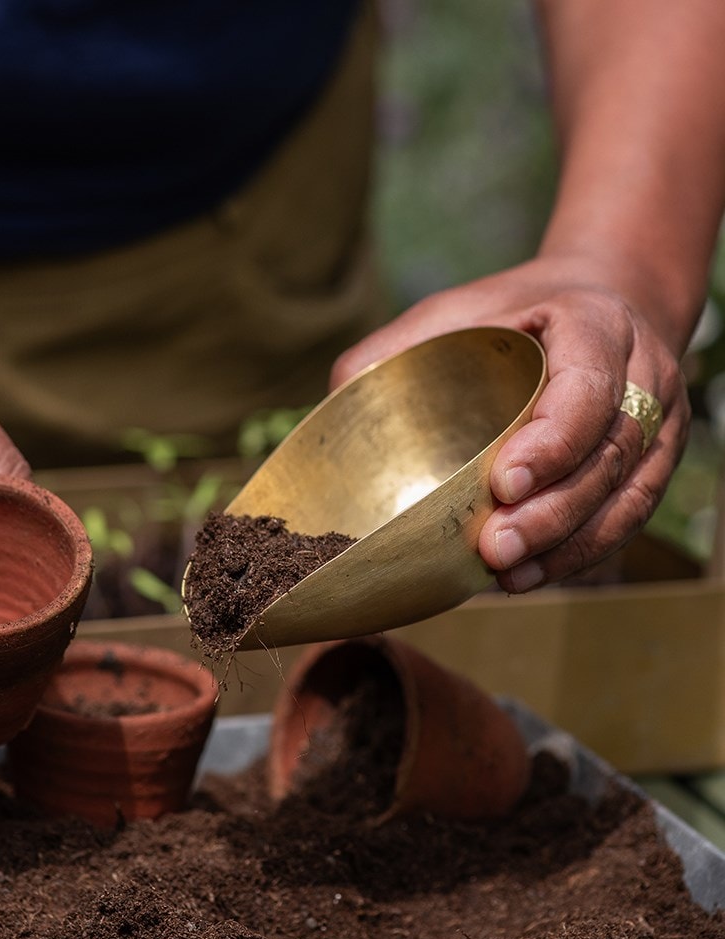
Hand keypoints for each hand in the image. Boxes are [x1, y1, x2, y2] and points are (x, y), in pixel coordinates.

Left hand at [331, 255, 689, 592]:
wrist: (595, 305)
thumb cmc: (514, 314)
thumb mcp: (457, 310)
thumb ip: (398, 346)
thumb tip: (336, 395)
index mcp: (596, 326)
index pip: (589, 388)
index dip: (553, 442)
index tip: (502, 483)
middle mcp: (643, 377)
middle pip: (610, 455)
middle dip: (552, 511)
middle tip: (494, 547)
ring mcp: (657, 425)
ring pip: (626, 496)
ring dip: (566, 544)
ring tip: (506, 573)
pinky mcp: (651, 465)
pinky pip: (626, 518)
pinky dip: (578, 553)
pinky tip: (527, 576)